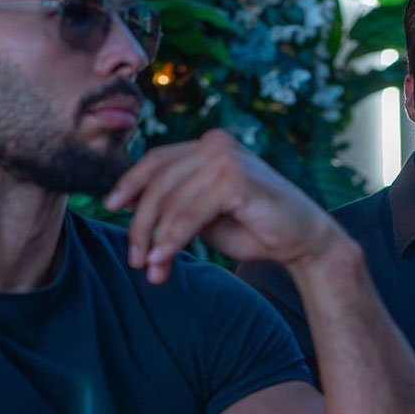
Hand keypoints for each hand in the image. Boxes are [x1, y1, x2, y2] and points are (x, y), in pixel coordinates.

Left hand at [104, 130, 343, 283]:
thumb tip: (129, 211)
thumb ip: (176, 206)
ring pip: (171, 201)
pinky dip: (172, 239)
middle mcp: (216, 145)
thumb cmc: (255, 228)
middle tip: (134, 258)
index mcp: (209, 146)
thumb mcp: (206, 215)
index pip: (157, 160)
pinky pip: (190, 214)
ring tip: (150, 268)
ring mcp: (227, 159)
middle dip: (140, 223)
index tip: (110, 206)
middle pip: (158, 181)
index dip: (130, 182)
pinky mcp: (236, 180)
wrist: (304, 242)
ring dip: (155, 239)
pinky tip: (163, 259)